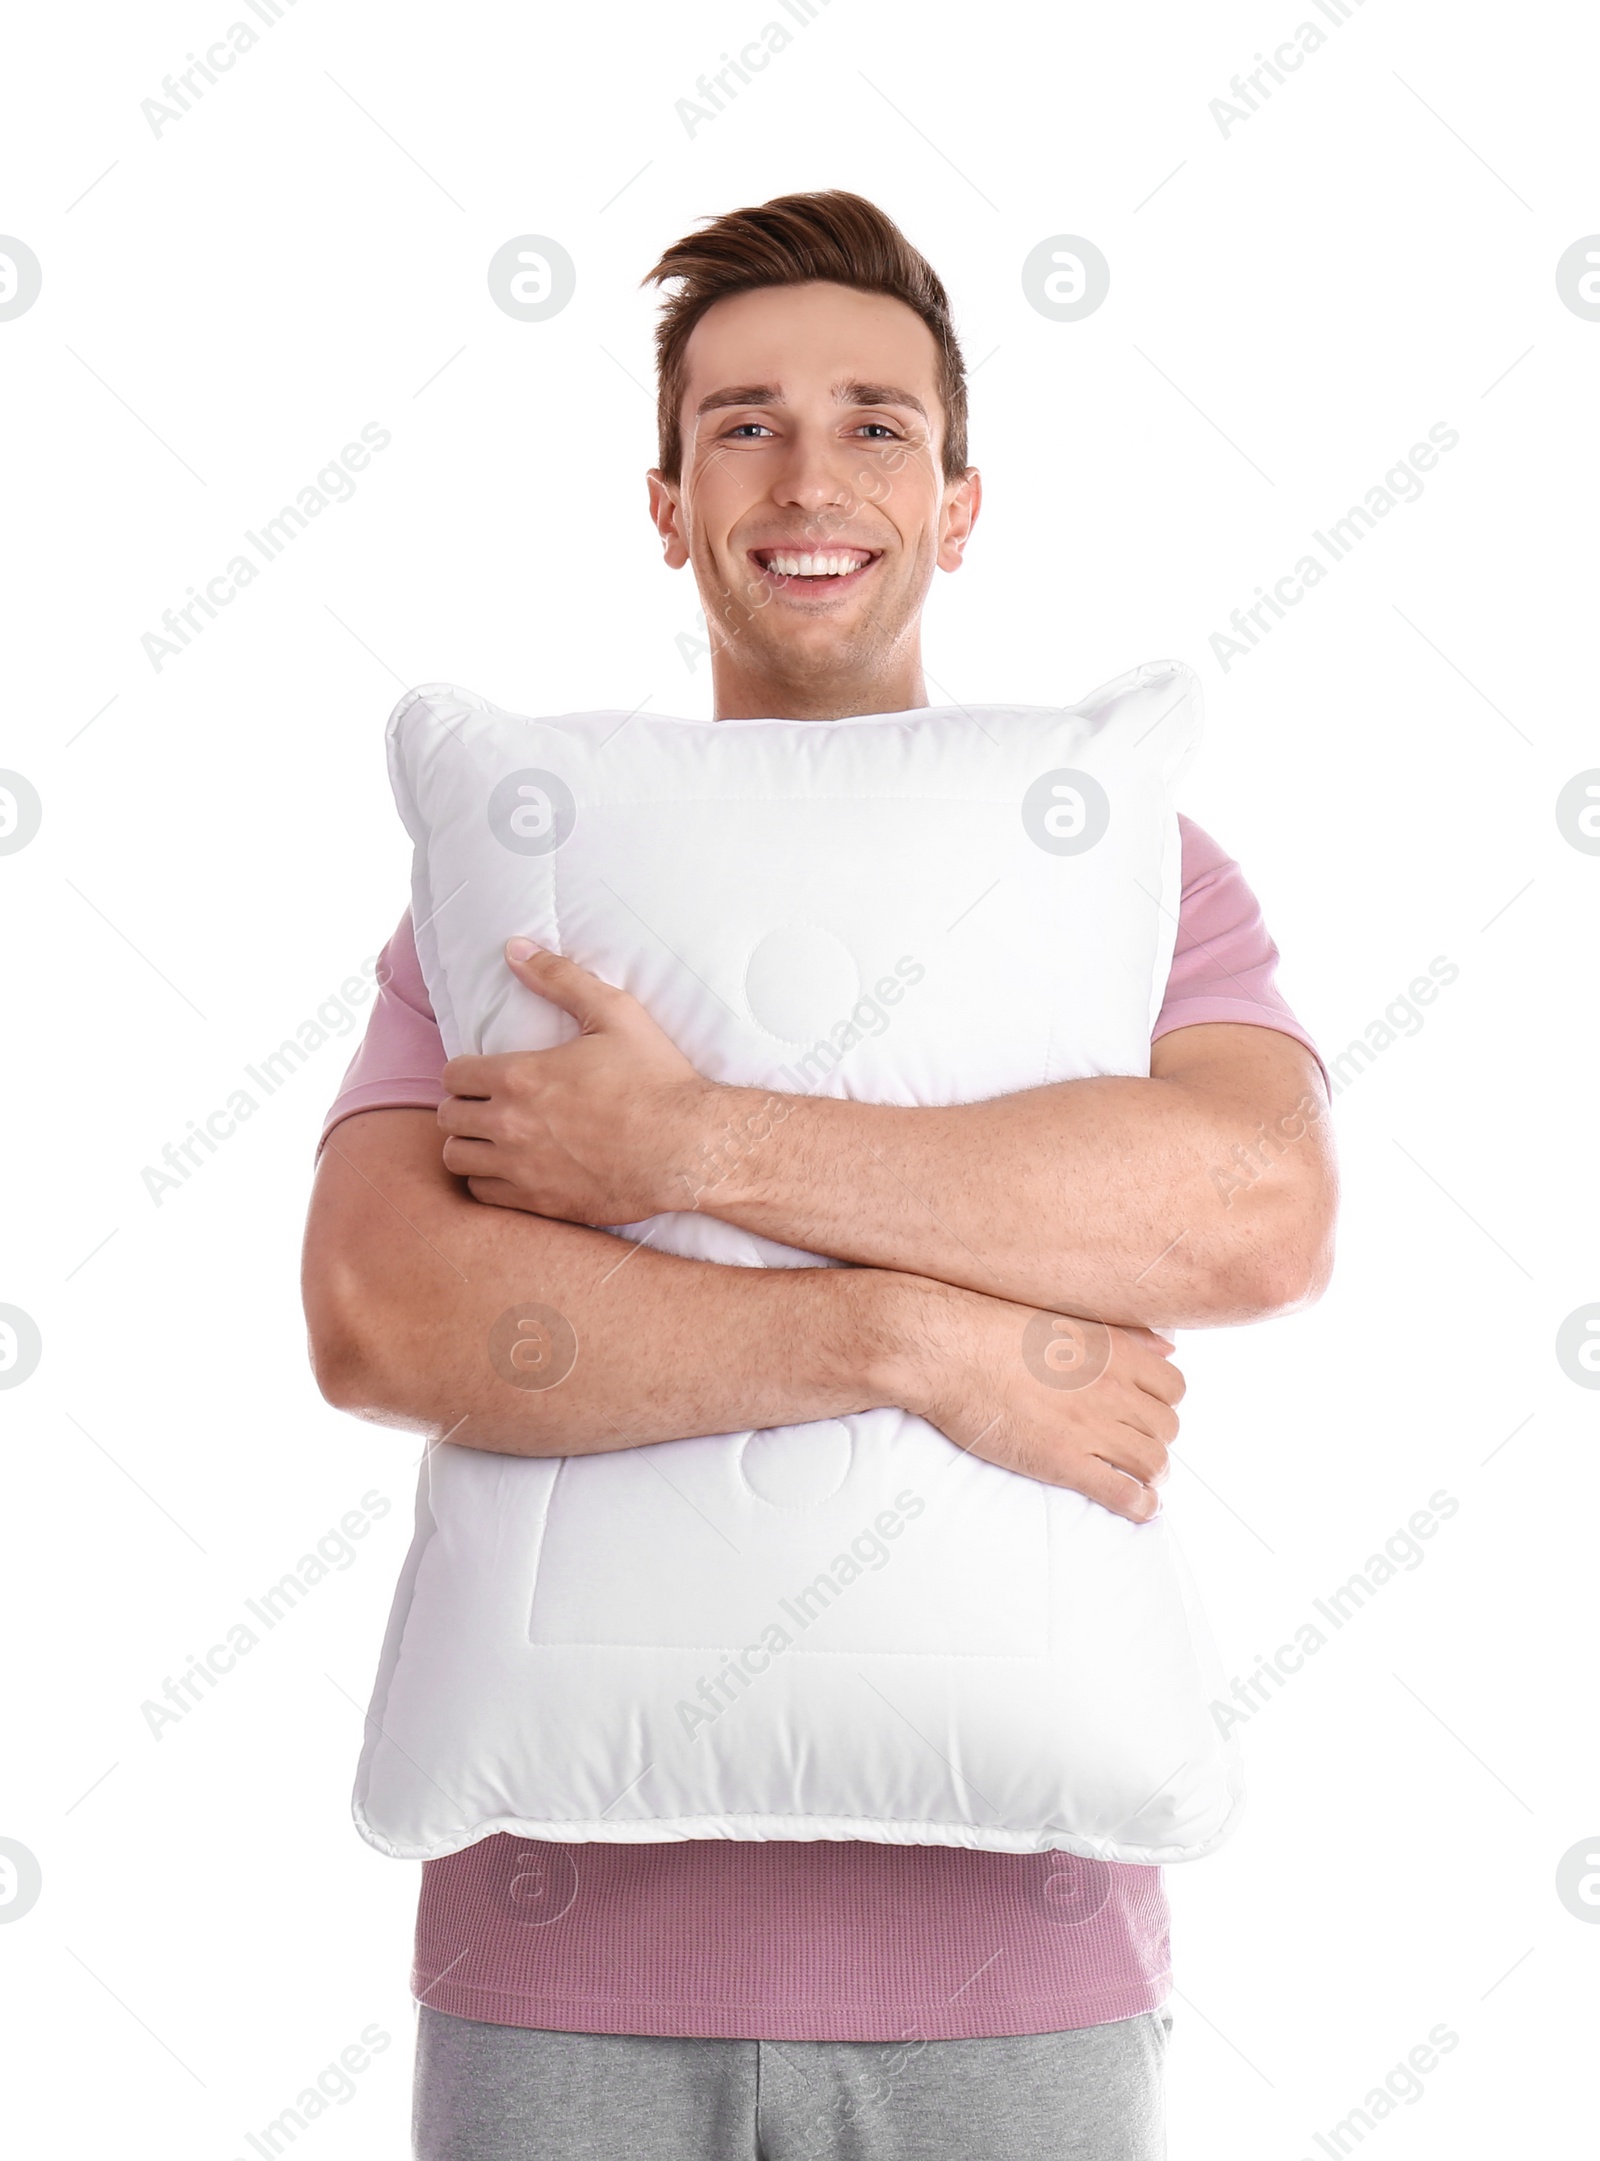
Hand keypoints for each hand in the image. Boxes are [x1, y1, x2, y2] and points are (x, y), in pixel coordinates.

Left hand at [437, 941, 719, 1223]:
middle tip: (487, 1103)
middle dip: (463, 1105)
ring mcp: (521, 1168)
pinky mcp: (538, 1202)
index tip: (484, 1073)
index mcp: (521, 1076)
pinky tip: (510, 1168)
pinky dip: (488, 1180)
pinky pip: (482, 1193)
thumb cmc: (655, 1079)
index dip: (464, 1070)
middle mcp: (510, 1124)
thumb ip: (560, 978)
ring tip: (491, 1137)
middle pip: (448, 1117)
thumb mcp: (614, 1013)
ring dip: (468, 1144)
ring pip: (457, 1158)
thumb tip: (515, 948)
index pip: (453, 1075)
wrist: (688, 1148)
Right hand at [883, 1276, 1184, 1521]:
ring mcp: (1091, 1426)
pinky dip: (1140, 1505)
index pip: (1174, 1387)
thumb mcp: (1065, 1317)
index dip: (1163, 1404)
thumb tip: (1169, 1347)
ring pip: (1153, 1462)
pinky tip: (1139, 1507)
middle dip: (1156, 1440)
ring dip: (1151, 1475)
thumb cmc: (992, 1327)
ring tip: (1139, 1480)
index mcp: (1114, 1351)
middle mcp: (1112, 1389)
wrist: (946, 1351)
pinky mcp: (1065, 1460)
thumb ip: (1122, 1334)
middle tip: (1135, 1447)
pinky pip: (1123, 1492)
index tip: (1145, 1413)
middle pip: (1167, 1427)